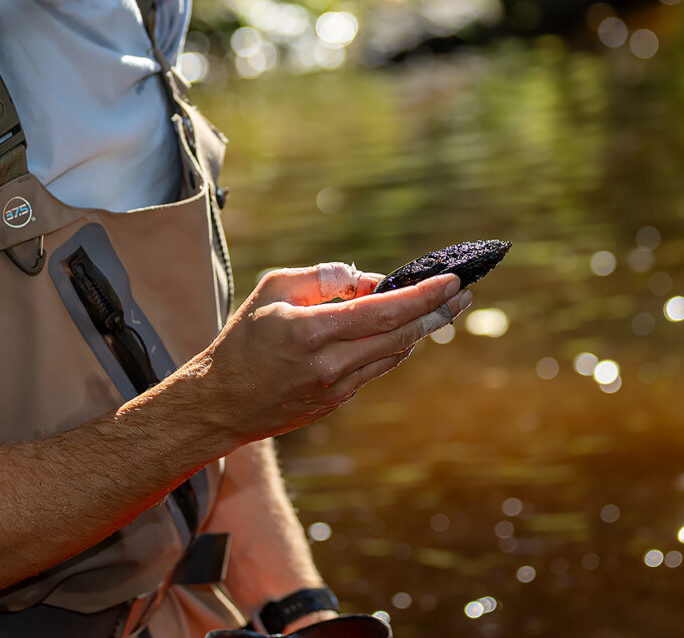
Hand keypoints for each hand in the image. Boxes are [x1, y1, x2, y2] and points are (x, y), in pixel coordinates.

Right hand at [197, 263, 469, 443]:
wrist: (220, 404)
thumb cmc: (243, 339)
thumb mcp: (273, 290)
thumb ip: (324, 279)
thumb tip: (370, 280)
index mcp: (312, 332)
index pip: (382, 311)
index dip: (422, 296)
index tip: (451, 281)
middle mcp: (330, 365)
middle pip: (400, 336)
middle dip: (437, 312)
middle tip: (463, 293)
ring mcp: (336, 390)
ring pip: (393, 355)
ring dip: (421, 330)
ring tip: (445, 307)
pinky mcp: (336, 403)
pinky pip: (375, 369)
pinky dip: (393, 346)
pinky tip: (405, 330)